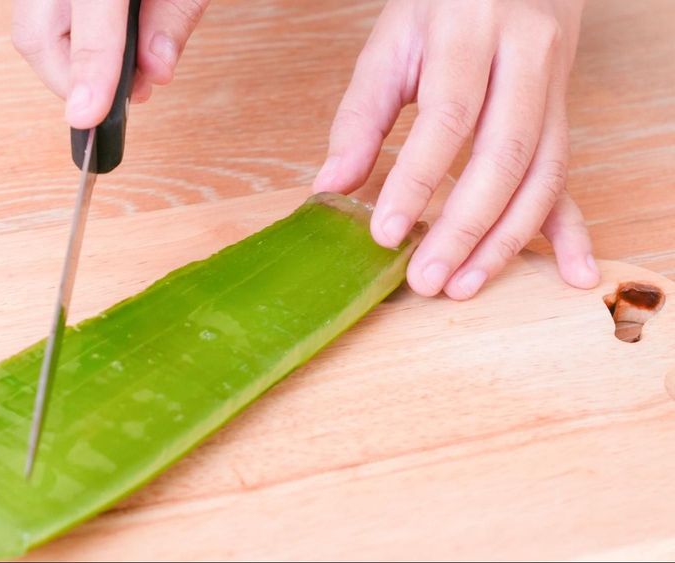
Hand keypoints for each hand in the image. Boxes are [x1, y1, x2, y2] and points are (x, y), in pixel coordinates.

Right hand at [12, 0, 208, 128]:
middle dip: (73, 81)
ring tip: (119, 74)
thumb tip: (153, 71)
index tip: (88, 117)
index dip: (90, 73)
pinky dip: (68, 39)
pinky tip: (102, 45)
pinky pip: (39, 15)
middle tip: (114, 101)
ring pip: (31, 30)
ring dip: (71, 64)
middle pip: (36, 34)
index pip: (91, 19)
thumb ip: (174, 14)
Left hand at [313, 0, 598, 298]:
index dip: (417, 182)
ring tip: (464, 285)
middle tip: (426, 278)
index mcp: (471, 31)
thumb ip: (360, 114)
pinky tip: (573, 273)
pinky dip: (570, 231)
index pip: (448, 117)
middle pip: (503, 155)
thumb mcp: (391, 43)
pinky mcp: (564, 114)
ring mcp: (554, 87)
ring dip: (505, 240)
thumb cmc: (440, 7)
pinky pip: (569, 176)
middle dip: (464, 227)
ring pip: (542, 174)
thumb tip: (331, 186)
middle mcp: (525, 57)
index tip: (385, 233)